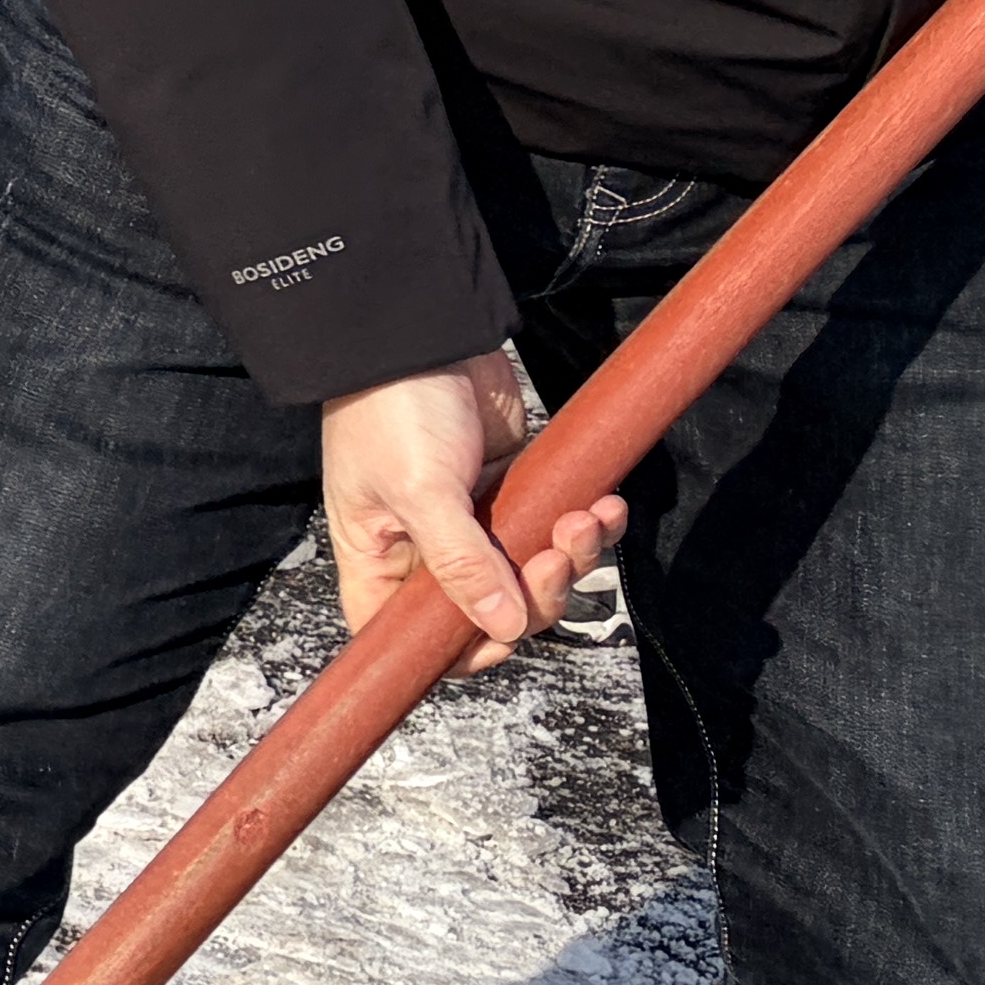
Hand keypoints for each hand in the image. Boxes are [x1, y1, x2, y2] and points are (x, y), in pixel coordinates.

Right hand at [319, 349, 627, 677]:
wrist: (424, 335)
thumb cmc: (391, 409)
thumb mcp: (419, 494)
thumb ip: (462, 565)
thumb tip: (503, 627)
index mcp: (382, 560)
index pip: (411, 635)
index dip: (461, 650)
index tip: (504, 633)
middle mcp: (428, 549)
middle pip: (493, 611)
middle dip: (535, 594)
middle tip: (551, 556)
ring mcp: (476, 520)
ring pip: (536, 572)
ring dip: (573, 556)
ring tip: (584, 519)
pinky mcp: (515, 488)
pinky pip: (560, 527)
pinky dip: (589, 524)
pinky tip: (602, 504)